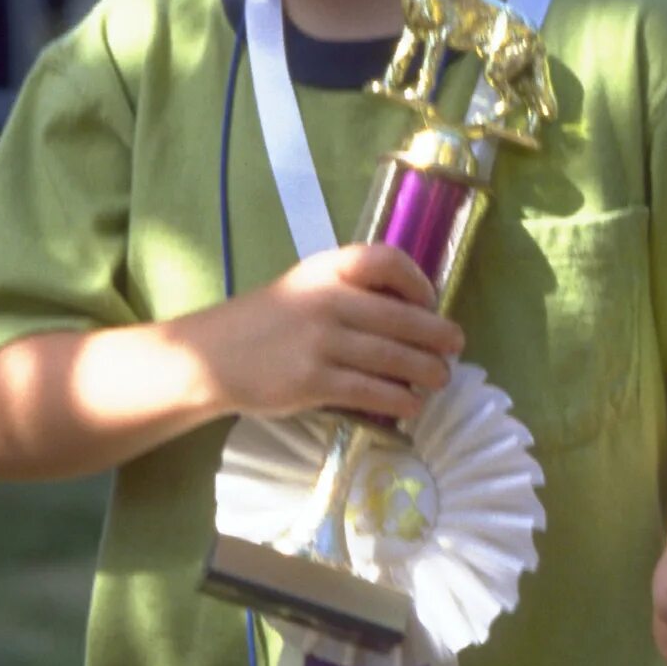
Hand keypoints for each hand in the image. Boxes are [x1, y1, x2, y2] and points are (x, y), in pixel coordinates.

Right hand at [209, 242, 464, 425]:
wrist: (212, 356)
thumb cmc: (266, 324)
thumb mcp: (303, 288)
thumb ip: (348, 291)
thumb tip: (410, 313)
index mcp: (325, 270)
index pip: (385, 260)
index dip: (417, 280)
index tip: (429, 300)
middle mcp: (326, 301)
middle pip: (401, 317)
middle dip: (437, 336)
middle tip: (455, 348)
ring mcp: (320, 343)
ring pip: (392, 358)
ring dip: (426, 371)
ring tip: (440, 379)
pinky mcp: (312, 381)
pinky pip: (371, 391)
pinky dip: (398, 399)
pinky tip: (410, 405)